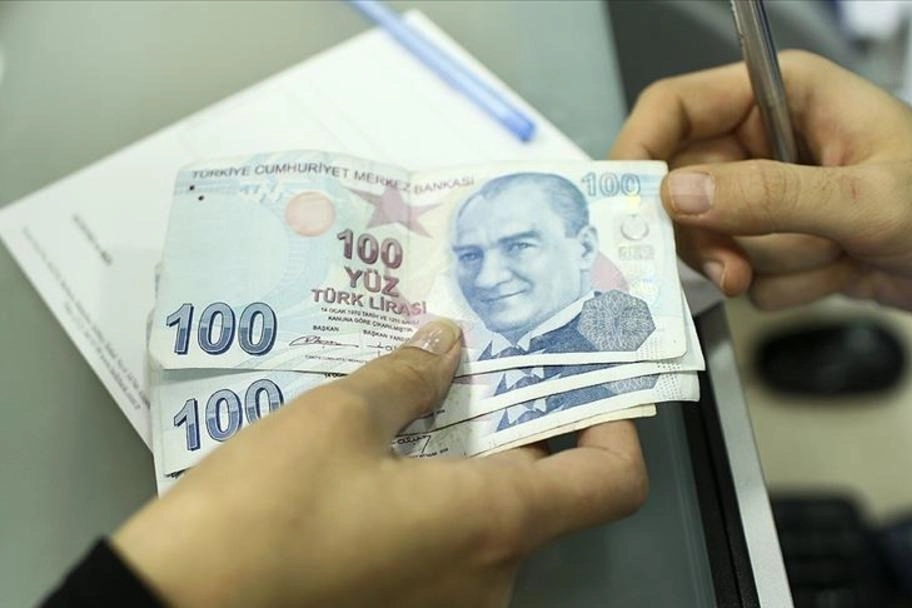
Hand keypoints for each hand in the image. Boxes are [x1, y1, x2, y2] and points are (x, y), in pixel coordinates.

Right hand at [112, 320, 646, 607]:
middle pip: (542, 493)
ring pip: (487, 519)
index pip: (611, 483)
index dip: (614, 427)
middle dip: (513, 427)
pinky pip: (446, 549)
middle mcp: (489, 576)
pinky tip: (377, 461)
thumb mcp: (335, 422)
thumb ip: (406, 378)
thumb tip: (445, 343)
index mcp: (492, 522)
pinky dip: (432, 500)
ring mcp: (451, 606)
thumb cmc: (265, 514)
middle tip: (473, 365)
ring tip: (411, 403)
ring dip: (464, 461)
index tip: (583, 384)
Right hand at [612, 50, 911, 310]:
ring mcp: (767, 196)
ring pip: (711, 239)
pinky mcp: (774, 241)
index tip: (622, 203)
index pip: (675, 107)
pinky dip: (788, 284)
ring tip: (834, 255)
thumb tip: (677, 195)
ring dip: (770, 263)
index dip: (640, 150)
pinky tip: (839, 270)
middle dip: (715, 235)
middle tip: (736, 267)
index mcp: (780, 97)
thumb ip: (768, 194)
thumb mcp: (864, 197)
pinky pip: (743, 272)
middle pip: (682, 187)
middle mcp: (763, 142)